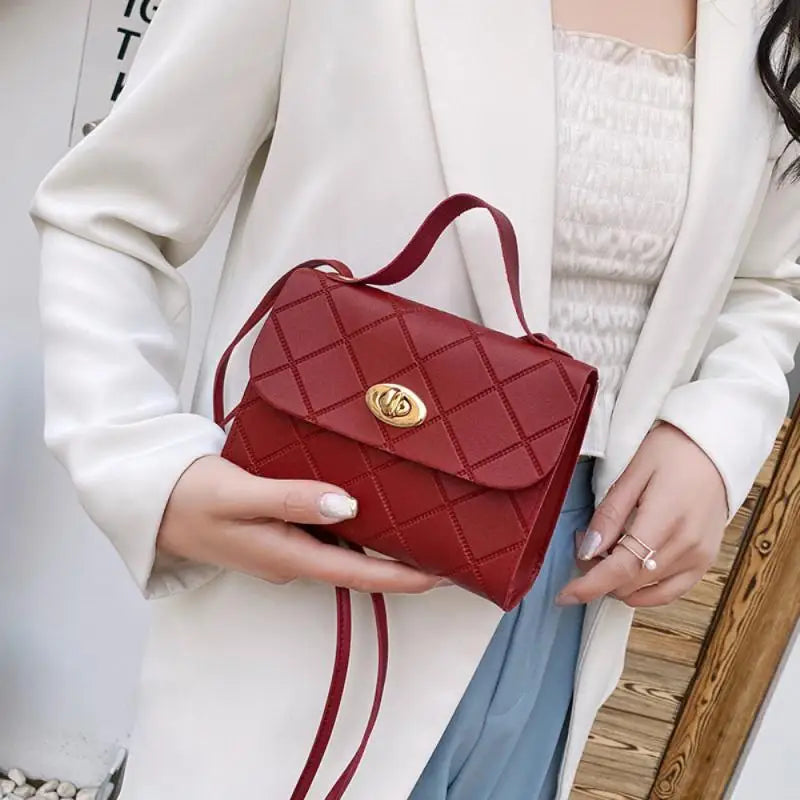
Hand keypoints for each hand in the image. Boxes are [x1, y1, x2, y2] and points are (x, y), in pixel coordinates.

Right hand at [157, 455, 439, 593]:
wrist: (149, 503)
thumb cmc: (191, 498)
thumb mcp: (240, 497)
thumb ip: (291, 500)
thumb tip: (348, 506)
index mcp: (288, 556)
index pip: (358, 574)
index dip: (403, 577)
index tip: (444, 574)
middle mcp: (292, 558)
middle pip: (357, 568)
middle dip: (400, 564)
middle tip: (444, 547)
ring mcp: (283, 547)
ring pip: (343, 551)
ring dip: (380, 545)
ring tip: (418, 527)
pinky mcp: (276, 531)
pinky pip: (324, 533)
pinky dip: (352, 527)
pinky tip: (366, 506)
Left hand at [556, 422, 727, 607]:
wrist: (715, 448)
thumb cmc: (672, 452)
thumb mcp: (633, 473)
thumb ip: (610, 515)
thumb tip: (587, 551)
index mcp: (666, 521)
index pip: (622, 569)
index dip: (589, 586)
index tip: (564, 595)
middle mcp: (687, 547)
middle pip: (630, 583)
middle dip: (598, 574)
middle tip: (585, 543)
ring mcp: (700, 558)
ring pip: (647, 592)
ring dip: (618, 582)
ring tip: (609, 550)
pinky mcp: (705, 562)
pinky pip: (669, 592)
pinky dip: (643, 588)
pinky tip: (629, 568)